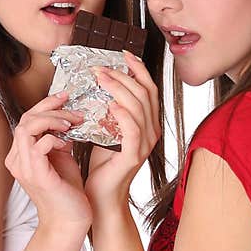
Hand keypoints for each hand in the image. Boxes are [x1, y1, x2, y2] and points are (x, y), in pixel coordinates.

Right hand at [4, 91, 91, 230]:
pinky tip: (68, 142)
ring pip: (27, 128)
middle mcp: (17, 160)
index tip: (65, 96)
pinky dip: (54, 138)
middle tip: (74, 111)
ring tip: (71, 123)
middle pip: (25, 120)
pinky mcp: (37, 175)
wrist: (70, 221)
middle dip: (51, 109)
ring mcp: (24, 168)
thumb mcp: (62, 158)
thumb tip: (65, 119)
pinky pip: (38, 146)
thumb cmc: (67, 191)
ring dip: (52, 121)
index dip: (45, 105)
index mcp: (21, 155)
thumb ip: (58, 139)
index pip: (27, 119)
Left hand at [85, 51, 160, 208]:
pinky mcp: (134, 156)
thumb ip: (109, 112)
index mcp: (147, 124)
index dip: (138, 69)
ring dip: (118, 88)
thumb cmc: (103, 166)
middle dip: (122, 75)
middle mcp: (151, 132)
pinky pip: (132, 129)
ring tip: (100, 78)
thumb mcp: (106, 132)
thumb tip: (99, 87)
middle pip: (143, 93)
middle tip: (100, 67)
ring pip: (138, 107)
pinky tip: (110, 104)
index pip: (148, 89)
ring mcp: (145, 144)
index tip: (124, 54)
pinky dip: (123, 114)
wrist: (102, 197)